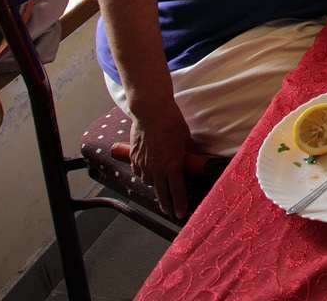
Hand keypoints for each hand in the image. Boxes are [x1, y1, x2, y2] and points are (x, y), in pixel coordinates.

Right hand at [129, 99, 194, 219]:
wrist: (150, 111)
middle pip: (161, 192)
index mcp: (172, 165)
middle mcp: (156, 168)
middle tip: (169, 212)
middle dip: (166, 204)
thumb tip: (192, 155)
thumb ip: (188, 150)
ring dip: (155, 185)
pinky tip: (146, 173)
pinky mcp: (134, 156)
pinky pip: (138, 172)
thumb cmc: (171, 122)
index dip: (179, 204)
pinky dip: (143, 175)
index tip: (180, 214)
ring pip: (148, 182)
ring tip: (160, 187)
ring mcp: (143, 163)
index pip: (177, 191)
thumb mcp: (186, 137)